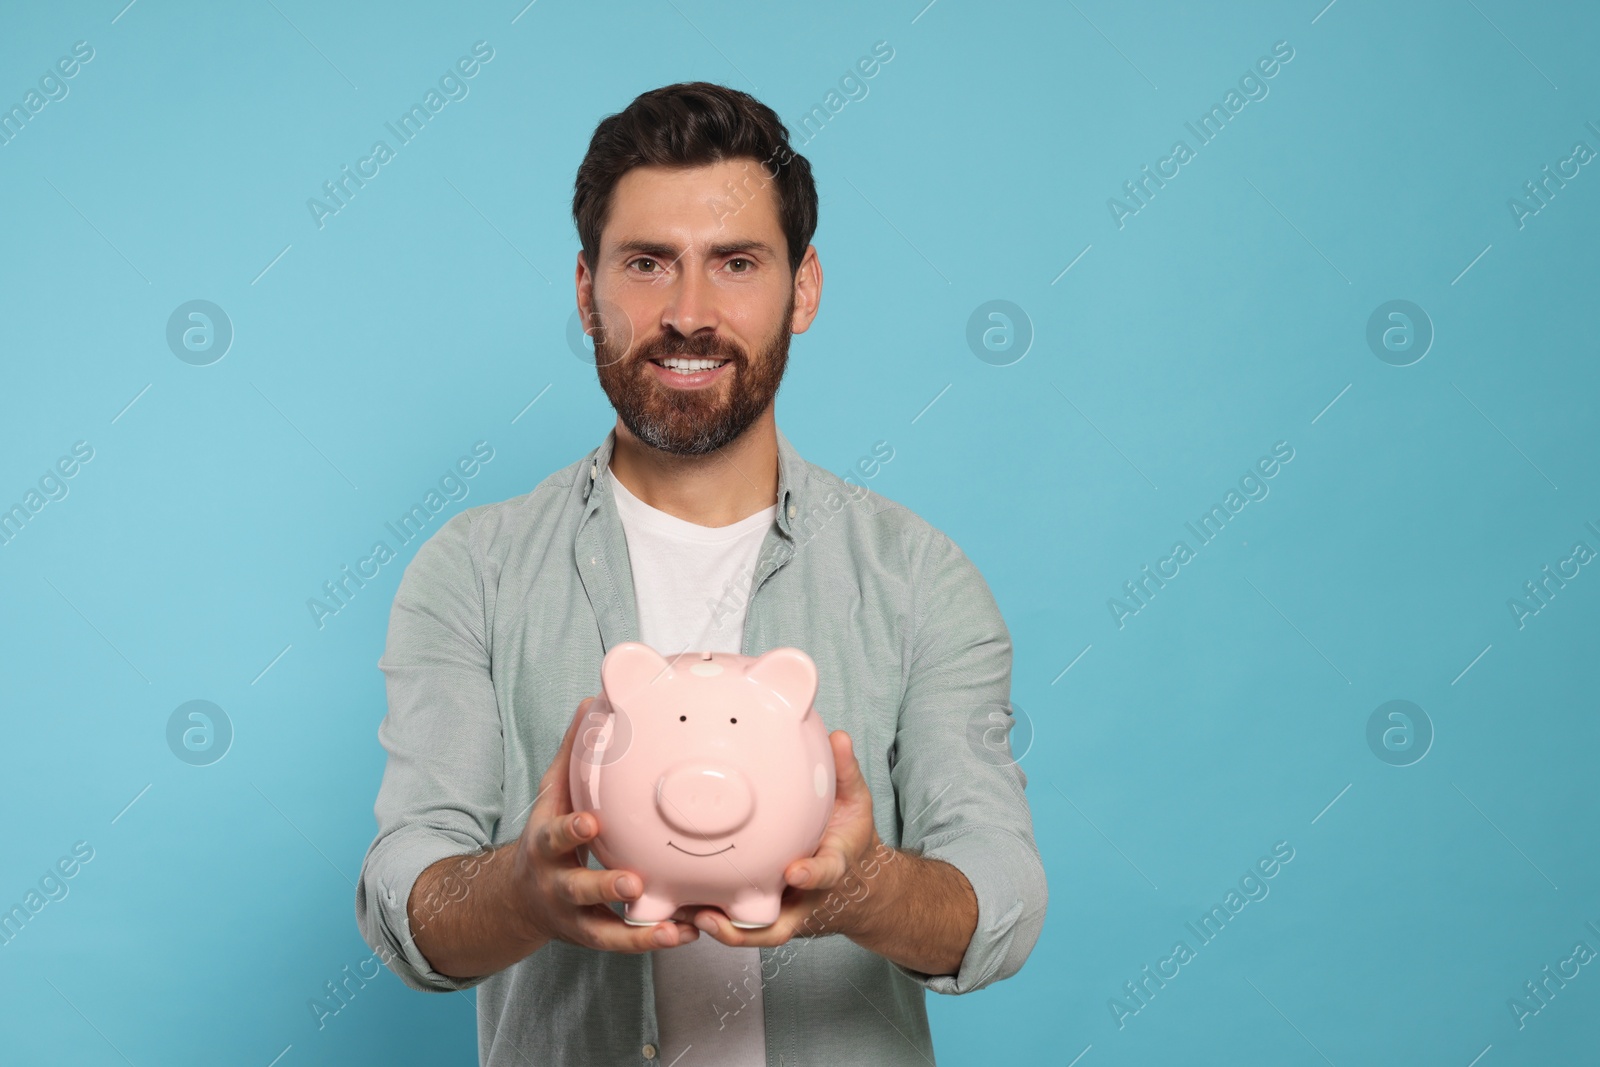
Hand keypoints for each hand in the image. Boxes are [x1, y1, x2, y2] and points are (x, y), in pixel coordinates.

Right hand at [512, 698, 700, 951]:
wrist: (521, 899)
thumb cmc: (548, 835)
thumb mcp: (551, 796)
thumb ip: (572, 754)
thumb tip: (593, 701)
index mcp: (545, 845)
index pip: (554, 836)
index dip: (571, 831)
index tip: (590, 823)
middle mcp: (557, 885)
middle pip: (578, 888)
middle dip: (604, 885)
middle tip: (634, 881)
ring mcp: (576, 916)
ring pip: (605, 929)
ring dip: (638, 928)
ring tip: (674, 924)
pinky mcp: (595, 938)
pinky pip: (624, 943)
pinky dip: (652, 939)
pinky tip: (685, 933)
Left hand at [683, 730, 887, 946]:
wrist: (857, 880)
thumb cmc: (848, 836)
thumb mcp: (855, 803)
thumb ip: (844, 772)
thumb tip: (838, 736)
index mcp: (831, 867)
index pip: (826, 873)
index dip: (812, 874)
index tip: (795, 872)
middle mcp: (806, 898)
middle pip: (779, 924)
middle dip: (746, 927)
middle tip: (712, 916)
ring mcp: (785, 910)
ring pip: (753, 931)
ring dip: (720, 929)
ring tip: (686, 916)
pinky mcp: (766, 913)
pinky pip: (739, 923)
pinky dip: (713, 922)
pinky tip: (680, 910)